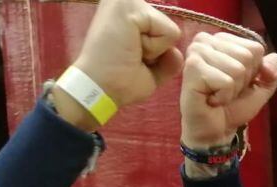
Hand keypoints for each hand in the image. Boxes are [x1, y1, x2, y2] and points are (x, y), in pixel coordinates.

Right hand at [56, 0, 182, 129]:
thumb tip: (176, 52)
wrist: (100, 88)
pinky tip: (132, 49)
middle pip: (167, 28)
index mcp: (127, 13)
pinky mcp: (131, 6)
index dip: (155, 50)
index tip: (130, 56)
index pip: (162, 29)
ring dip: (155, 50)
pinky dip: (156, 49)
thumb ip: (167, 59)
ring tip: (130, 52)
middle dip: (156, 50)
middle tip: (130, 56)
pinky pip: (169, 32)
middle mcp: (125, 1)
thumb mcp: (150, 70)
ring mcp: (126, 0)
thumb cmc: (119, 82)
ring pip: (169, 30)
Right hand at [180, 31, 276, 148]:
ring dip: (233, 90)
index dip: (253, 71)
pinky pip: (226, 81)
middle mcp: (206, 40)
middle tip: (226, 90)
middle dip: (243, 81)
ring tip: (218, 95)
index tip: (237, 82)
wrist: (215, 130)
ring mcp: (197, 51)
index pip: (256, 48)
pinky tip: (211, 99)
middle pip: (247, 56)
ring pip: (237, 68)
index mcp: (222, 39)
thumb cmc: (233, 106)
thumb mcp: (261, 86)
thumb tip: (274, 62)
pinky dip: (224, 96)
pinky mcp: (193, 67)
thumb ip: (273, 69)